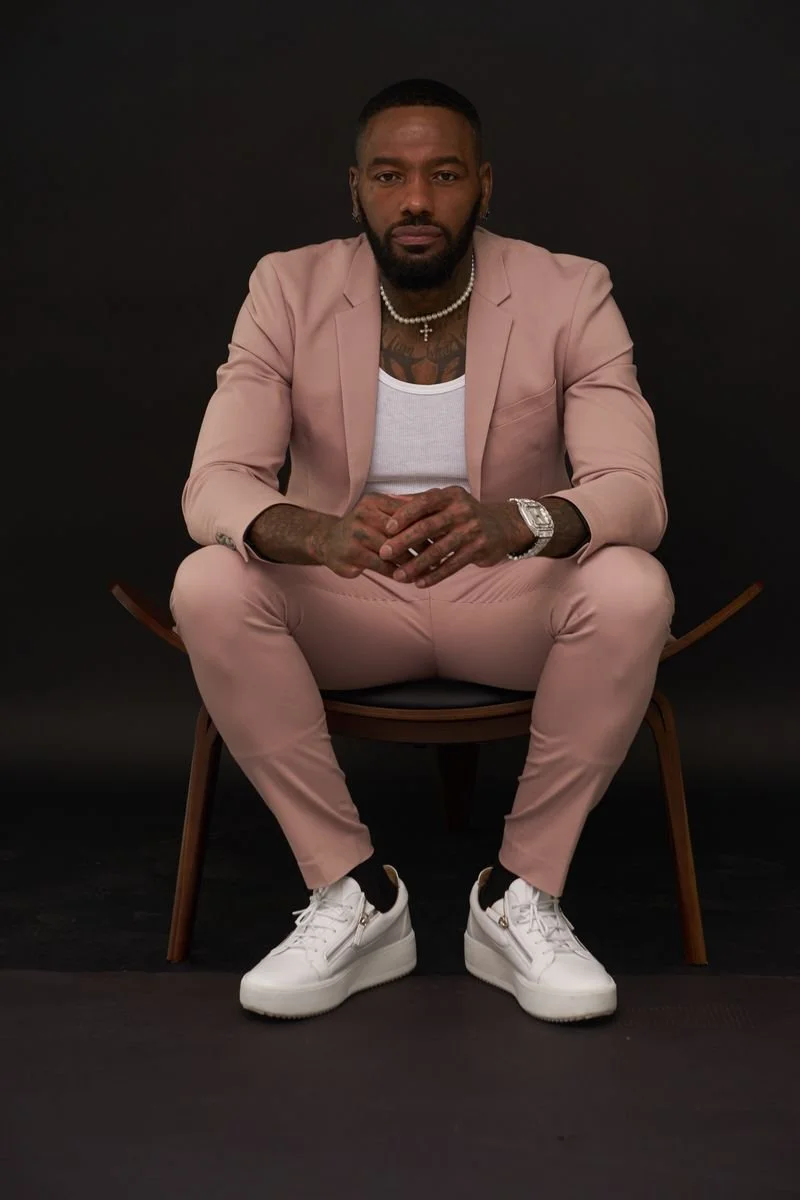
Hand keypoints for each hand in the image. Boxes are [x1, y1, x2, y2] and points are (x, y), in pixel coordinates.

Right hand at [318, 493, 434, 578]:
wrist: (326, 541)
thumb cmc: (362, 526)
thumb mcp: (378, 510)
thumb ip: (402, 506)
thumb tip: (436, 499)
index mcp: (374, 501)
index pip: (406, 511)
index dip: (426, 523)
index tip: (444, 533)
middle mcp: (363, 515)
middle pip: (400, 531)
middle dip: (422, 544)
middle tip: (441, 554)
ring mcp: (356, 535)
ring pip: (392, 551)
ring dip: (412, 562)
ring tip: (428, 570)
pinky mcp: (351, 555)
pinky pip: (381, 566)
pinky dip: (396, 573)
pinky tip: (408, 578)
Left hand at [377, 486, 528, 586]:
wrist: (503, 526)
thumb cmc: (464, 514)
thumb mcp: (447, 501)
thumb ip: (419, 501)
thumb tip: (387, 499)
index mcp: (451, 495)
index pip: (424, 502)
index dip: (404, 515)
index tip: (386, 528)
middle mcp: (462, 510)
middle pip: (427, 527)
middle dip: (403, 541)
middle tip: (384, 553)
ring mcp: (472, 530)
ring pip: (438, 550)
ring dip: (416, 565)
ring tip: (399, 576)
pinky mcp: (479, 549)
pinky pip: (452, 565)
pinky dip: (435, 576)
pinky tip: (420, 583)